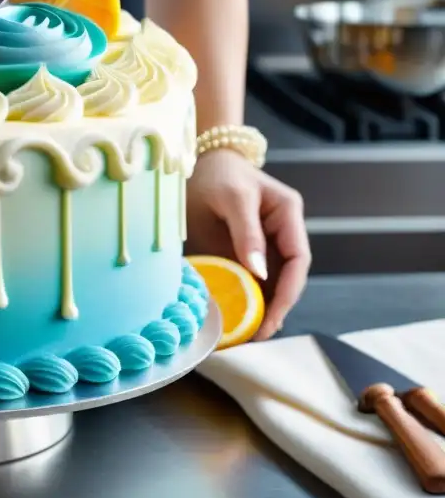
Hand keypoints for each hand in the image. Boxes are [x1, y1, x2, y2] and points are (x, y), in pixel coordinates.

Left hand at [185, 149, 310, 339]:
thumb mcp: (232, 198)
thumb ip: (247, 233)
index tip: (272, 315)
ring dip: (261, 308)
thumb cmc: (218, 174)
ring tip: (245, 335)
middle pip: (288, 276)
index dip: (289, 290)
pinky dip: (244, 299)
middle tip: (258, 335)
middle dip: (276, 307)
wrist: (199, 162)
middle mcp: (282, 231)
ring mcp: (265, 243)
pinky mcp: (245, 252)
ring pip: (270, 283)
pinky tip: (234, 318)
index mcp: (288, 214)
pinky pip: (249, 280)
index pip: (298, 259)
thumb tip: (260, 274)